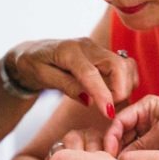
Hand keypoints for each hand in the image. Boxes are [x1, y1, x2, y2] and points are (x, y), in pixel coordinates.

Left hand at [5, 38, 138, 118]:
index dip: (102, 94)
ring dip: (126, 86)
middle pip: (118, 65)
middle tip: (109, 109)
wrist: (32, 53)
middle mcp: (87, 46)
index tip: (109, 113)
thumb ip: (66, 86)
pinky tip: (114, 94)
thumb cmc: (33, 65)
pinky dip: (126, 82)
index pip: (91, 73)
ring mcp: (97, 49)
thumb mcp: (43, 77)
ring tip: (111, 102)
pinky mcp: (103, 55)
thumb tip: (89, 100)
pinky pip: (124, 66)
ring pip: (125, 65)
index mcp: (68, 51)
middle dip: (121, 90)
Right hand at [103, 95, 158, 158]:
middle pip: (122, 135)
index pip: (120, 121)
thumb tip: (122, 157)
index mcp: (145, 107)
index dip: (111, 136)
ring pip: (130, 147)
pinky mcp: (157, 148)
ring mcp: (150, 135)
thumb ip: (142, 143)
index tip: (108, 151)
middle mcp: (145, 121)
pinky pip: (142, 156)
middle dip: (116, 149)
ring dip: (125, 157)